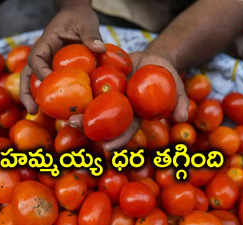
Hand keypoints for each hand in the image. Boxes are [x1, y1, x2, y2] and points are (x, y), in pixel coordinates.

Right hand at [20, 4, 104, 113]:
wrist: (77, 16)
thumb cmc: (79, 18)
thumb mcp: (85, 23)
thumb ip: (90, 35)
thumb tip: (100, 49)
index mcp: (45, 44)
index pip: (37, 59)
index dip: (40, 72)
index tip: (49, 83)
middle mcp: (42, 56)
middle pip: (28, 75)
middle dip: (27, 93)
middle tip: (32, 110)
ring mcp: (47, 64)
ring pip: (35, 82)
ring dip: (33, 98)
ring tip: (35, 114)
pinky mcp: (55, 70)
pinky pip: (50, 84)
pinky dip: (50, 96)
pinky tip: (57, 111)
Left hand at [67, 52, 188, 151]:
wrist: (153, 58)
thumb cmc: (167, 74)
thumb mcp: (176, 85)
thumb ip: (180, 100)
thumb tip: (181, 117)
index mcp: (134, 115)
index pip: (125, 131)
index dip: (117, 140)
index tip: (106, 148)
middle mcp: (118, 109)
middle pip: (101, 121)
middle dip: (86, 125)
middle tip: (72, 124)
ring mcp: (108, 96)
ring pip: (90, 106)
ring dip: (76, 109)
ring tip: (61, 109)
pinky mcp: (101, 82)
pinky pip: (87, 85)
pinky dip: (75, 88)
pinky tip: (60, 86)